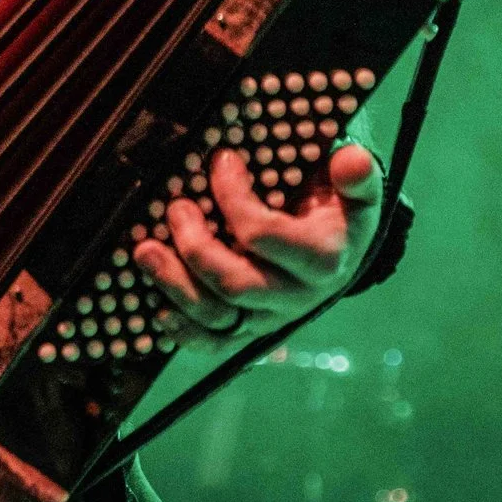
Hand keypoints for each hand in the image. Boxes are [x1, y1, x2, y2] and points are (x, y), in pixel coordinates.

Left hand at [133, 141, 383, 343]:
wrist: (338, 249)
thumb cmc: (337, 210)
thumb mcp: (354, 190)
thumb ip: (357, 176)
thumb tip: (353, 160)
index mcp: (322, 260)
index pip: (263, 235)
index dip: (232, 198)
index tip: (221, 161)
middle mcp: (296, 296)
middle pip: (236, 284)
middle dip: (195, 246)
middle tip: (176, 207)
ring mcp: (269, 316)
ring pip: (217, 316)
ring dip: (174, 284)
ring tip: (145, 250)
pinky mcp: (248, 328)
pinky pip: (213, 342)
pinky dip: (183, 329)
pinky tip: (159, 306)